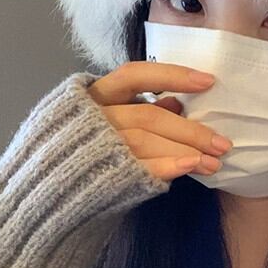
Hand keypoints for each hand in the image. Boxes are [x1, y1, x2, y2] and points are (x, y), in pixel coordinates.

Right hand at [87, 61, 231, 181]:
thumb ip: (139, 109)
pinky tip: (189, 168)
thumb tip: (177, 103)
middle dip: (190, 130)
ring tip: (213, 163)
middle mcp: (92, 117)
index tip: (208, 81)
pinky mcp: (99, 174)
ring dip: (184, 150)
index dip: (171, 76)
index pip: (134, 75)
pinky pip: (137, 168)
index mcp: (94, 96)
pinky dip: (166, 166)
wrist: (44, 191)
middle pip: (148, 116)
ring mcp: (93, 146)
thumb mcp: (108, 120)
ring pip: (144, 141)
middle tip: (222, 143)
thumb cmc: (83, 150)